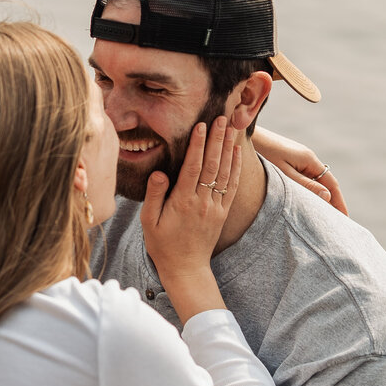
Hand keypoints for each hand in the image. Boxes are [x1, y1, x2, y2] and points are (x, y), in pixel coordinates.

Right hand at [139, 112, 242, 320]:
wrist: (186, 268)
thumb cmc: (162, 244)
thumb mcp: (149, 222)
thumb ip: (154, 195)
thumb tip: (159, 172)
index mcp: (182, 202)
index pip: (192, 167)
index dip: (197, 145)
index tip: (200, 125)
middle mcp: (202, 202)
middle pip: (212, 165)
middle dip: (216, 139)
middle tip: (220, 117)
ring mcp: (215, 207)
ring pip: (224, 172)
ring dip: (228, 148)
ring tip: (230, 127)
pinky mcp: (222, 212)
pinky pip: (231, 186)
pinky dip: (236, 167)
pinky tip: (237, 152)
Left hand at [254, 127, 347, 215]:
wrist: (247, 135)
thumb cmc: (263, 154)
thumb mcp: (284, 174)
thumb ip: (305, 185)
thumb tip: (327, 197)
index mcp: (309, 160)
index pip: (331, 184)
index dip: (339, 201)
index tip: (345, 217)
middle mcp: (308, 158)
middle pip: (326, 183)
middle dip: (332, 201)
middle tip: (335, 222)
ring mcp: (300, 158)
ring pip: (316, 180)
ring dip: (320, 196)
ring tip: (322, 216)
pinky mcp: (291, 159)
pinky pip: (305, 177)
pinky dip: (309, 190)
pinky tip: (306, 201)